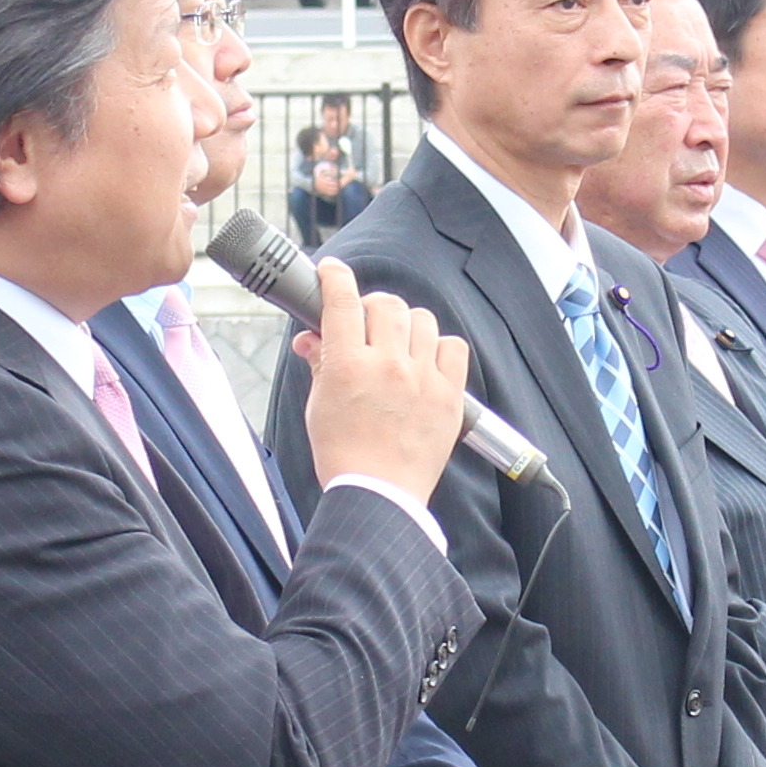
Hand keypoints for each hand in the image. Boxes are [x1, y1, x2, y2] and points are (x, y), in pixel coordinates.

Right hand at [295, 261, 470, 500]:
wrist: (379, 495)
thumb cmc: (344, 455)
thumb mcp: (317, 406)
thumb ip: (320, 364)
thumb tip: (312, 339)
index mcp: (348, 365)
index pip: (343, 301)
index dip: (336, 277)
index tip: (333, 271)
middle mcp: (388, 365)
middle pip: (386, 304)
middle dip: (373, 308)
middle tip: (367, 326)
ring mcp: (422, 379)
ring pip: (421, 320)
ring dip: (406, 326)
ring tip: (398, 347)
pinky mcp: (449, 396)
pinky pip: (453, 347)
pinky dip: (440, 347)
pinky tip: (426, 362)